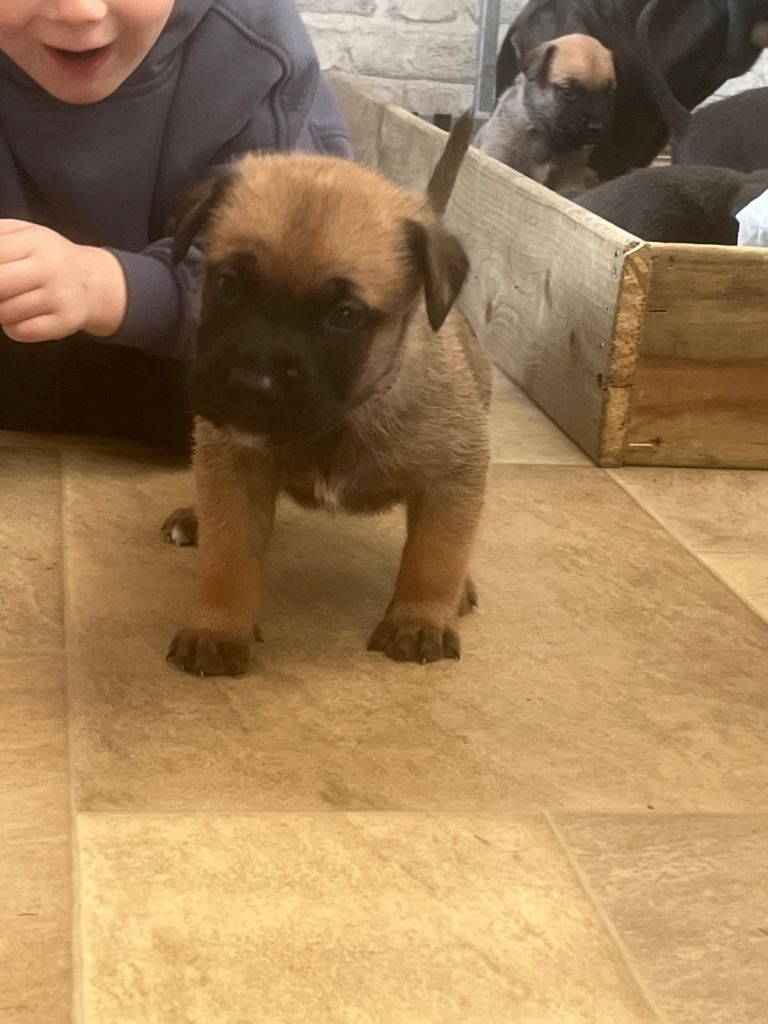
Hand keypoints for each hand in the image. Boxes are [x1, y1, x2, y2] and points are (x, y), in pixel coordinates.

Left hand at [0, 220, 126, 341]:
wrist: (94, 284)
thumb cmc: (48, 257)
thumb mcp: (24, 234)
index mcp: (35, 241)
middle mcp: (49, 269)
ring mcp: (58, 298)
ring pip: (5, 312)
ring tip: (7, 301)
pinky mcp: (63, 324)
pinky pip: (21, 331)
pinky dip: (12, 327)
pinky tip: (18, 317)